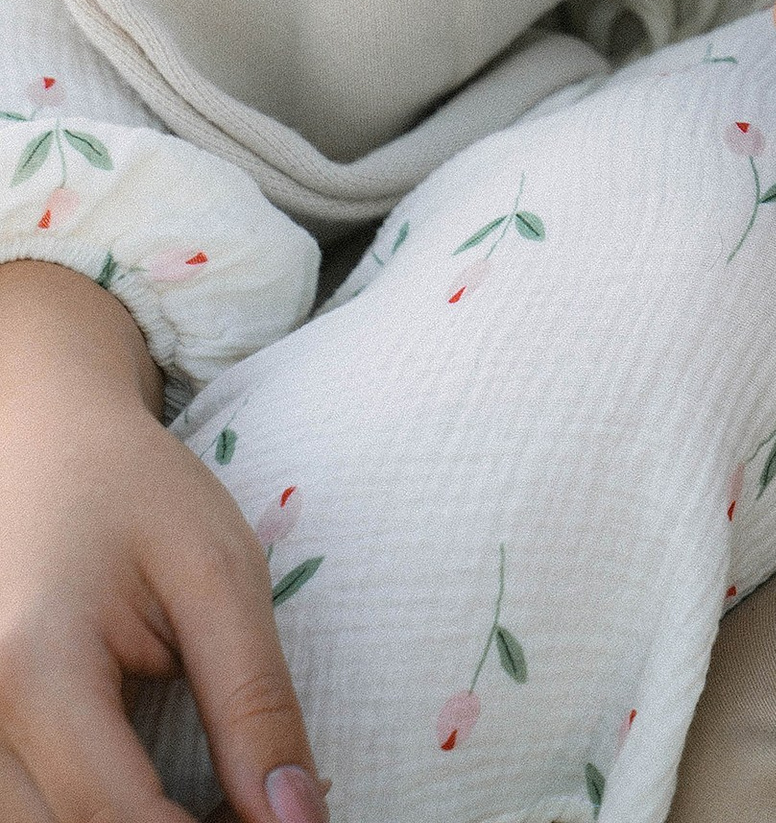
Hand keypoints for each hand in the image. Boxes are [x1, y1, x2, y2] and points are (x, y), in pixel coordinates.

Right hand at [0, 264, 324, 822]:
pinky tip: (163, 801)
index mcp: (30, 669)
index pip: (118, 819)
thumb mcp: (218, 574)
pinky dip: (96, 819)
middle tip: (266, 814)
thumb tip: (298, 822)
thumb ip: (254, 703)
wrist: (42, 441)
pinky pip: (27, 815)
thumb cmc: (135, 492)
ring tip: (219, 804)